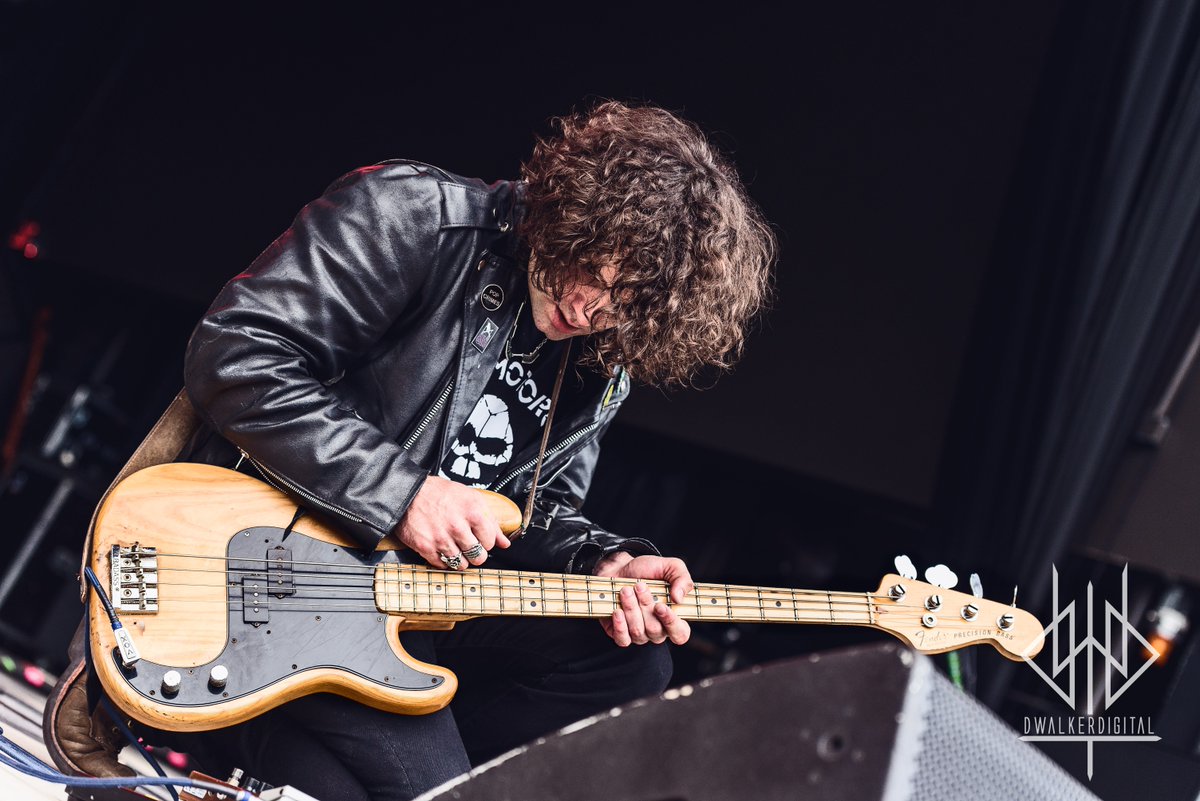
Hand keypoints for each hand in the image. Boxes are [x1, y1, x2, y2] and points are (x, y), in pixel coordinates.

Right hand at [396, 475, 510, 568]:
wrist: (409, 492)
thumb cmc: (441, 494)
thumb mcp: (471, 499)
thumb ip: (491, 522)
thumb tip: (505, 543)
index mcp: (473, 512)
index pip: (490, 542)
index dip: (486, 543)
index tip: (480, 539)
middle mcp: (457, 526)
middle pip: (478, 556)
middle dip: (476, 554)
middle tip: (469, 547)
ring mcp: (441, 538)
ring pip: (461, 564)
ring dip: (460, 560)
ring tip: (455, 548)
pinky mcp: (426, 546)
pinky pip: (442, 565)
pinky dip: (444, 561)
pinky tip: (442, 550)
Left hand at [595, 553, 692, 646]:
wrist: (621, 568)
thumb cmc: (648, 570)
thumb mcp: (671, 567)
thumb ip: (683, 579)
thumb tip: (679, 599)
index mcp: (674, 617)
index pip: (680, 634)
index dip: (671, 624)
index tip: (659, 606)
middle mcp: (658, 630)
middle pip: (655, 629)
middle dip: (645, 605)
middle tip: (639, 586)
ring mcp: (640, 634)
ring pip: (638, 632)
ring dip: (631, 608)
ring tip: (625, 590)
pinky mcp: (622, 634)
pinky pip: (623, 639)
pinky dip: (620, 626)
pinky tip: (618, 611)